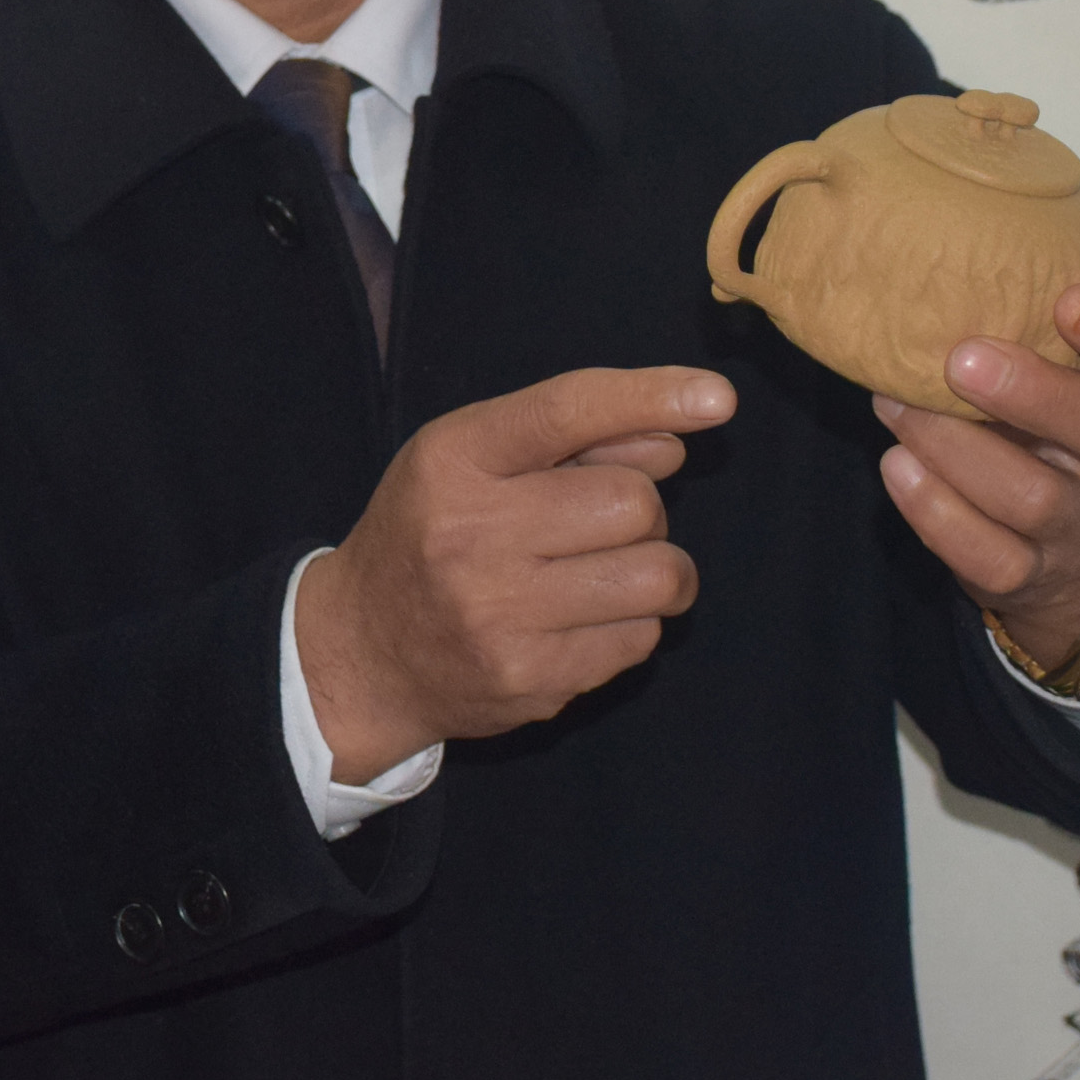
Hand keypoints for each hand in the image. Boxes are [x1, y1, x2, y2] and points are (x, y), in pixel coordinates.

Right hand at [296, 368, 730, 780]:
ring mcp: (500, 616)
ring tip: (613, 572)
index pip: (566, 411)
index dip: (649, 397)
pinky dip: (632, 625)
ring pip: (656, 575)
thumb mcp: (471, 459)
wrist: (363, 650)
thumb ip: (569, 437)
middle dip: (642, 509)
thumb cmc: (431, 532)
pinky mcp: (531, 682)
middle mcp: (470, 534)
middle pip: (634, 502)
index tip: (717, 398)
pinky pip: (641, 639)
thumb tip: (672, 437)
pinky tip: (582, 620)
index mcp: (453, 459)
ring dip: (657, 570)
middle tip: (599, 525)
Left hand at [874, 286, 1079, 670]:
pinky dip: (937, 512)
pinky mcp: (1031, 575)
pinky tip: (898, 466)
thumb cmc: (1072, 423)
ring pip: (1032, 497)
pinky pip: (989, 555)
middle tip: (961, 360)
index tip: (1071, 301)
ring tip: (895, 403)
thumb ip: (1056, 306)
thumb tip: (983, 210)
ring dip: (955, 449)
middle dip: (1032, 394)